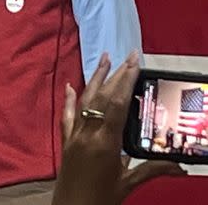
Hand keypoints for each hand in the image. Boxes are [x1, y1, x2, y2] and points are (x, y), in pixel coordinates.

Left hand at [52, 51, 184, 204]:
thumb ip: (153, 170)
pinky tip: (69, 85)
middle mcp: (86, 134)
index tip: (133, 62)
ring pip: (84, 101)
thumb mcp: (129, 183)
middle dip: (115, 74)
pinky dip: (69, 99)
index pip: (116, 104)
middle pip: (101, 97)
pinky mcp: (65, 142)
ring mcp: (74, 136)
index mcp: (104, 142)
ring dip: (94, 78)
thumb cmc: (100, 200)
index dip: (125, 81)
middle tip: (127, 55)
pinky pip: (67, 116)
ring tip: (103, 58)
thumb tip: (180, 166)